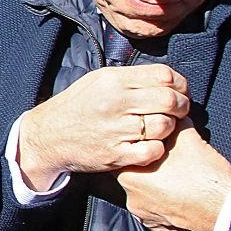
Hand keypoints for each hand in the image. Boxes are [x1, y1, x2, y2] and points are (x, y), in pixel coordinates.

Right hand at [16, 64, 189, 189]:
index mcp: (113, 80)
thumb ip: (131, 78)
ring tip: (161, 128)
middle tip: (179, 111)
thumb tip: (167, 79)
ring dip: (169, 128)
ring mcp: (115, 130)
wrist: (48, 136)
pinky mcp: (115, 155)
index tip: (180, 92)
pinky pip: (152, 151)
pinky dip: (157, 149)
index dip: (180, 85)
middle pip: (169, 100)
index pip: (164, 76)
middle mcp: (114, 103)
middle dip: (182, 106)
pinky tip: (150, 145)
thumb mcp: (98, 80)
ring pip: (164, 126)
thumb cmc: (77, 106)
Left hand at [115, 120, 230, 230]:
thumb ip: (173, 125)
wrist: (227, 211)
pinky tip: (183, 197)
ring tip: (180, 180)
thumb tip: (172, 115)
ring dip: (158, 189)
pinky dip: (167, 206)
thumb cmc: (204, 175)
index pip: (124, 157)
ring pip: (146, 197)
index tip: (152, 145)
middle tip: (169, 161)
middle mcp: (132, 200)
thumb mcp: (188, 139)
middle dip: (149, 169)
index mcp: (130, 177)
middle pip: (135, 177)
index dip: (138, 148)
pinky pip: (158, 215)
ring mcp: (146, 219)